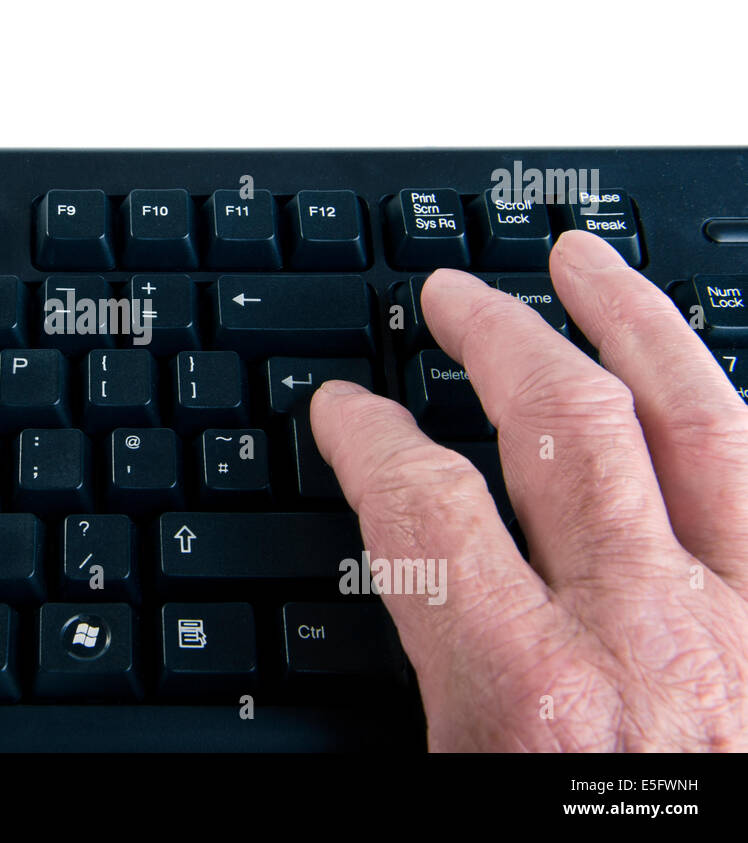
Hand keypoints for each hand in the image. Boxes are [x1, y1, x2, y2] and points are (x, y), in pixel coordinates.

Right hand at [312, 230, 747, 750]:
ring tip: (587, 265)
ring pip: (701, 424)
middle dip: (496, 339)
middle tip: (455, 297)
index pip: (422, 509)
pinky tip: (714, 383)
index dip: (369, 436)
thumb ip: (418, 699)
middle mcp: (655, 641)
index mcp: (536, 702)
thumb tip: (377, 609)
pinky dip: (743, 419)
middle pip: (561, 429)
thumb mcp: (463, 789)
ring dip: (634, 326)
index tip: (346, 412)